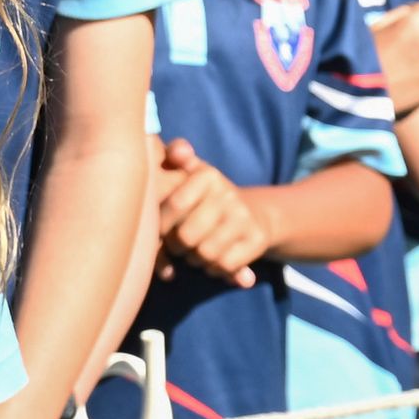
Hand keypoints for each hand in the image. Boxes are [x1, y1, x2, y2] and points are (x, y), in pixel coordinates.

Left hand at [155, 140, 270, 284]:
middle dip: (176, 247)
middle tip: (178, 244)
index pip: (175, 204)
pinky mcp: (257, 240)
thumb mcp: (190, 174)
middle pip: (187, 236)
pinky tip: (212, 260)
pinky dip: (213, 268)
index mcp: (208, 175)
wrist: (253, 214)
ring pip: (205, 254)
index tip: (161, 229)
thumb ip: (176, 156)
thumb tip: (179, 150)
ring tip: (194, 252)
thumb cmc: (205, 198)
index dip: (162, 225)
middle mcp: (228, 193)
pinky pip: (224, 265)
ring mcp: (244, 218)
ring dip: (194, 259)